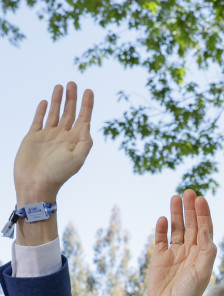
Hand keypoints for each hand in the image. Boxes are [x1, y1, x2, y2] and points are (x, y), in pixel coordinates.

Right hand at [14, 82, 92, 204]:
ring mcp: (48, 136)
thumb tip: (88, 126)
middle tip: (73, 83)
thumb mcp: (77, 159)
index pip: (84, 119)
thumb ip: (85, 143)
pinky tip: (47, 101)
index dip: (87, 105)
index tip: (89, 91)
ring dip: (59, 100)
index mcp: (76, 141)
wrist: (35, 184)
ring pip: (55, 113)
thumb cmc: (58, 174)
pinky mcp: (33, 137)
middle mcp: (63, 137)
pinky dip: (43, 110)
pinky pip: (39, 120)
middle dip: (73, 98)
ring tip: (61, 86)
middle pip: (70, 113)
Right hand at [147, 190, 216, 295]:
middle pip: (190, 225)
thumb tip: (204, 229)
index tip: (201, 199)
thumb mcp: (203, 270)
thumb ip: (206, 249)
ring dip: (176, 214)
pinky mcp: (159, 258)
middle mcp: (189, 251)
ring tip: (175, 197)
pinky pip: (160, 239)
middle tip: (188, 192)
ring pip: (176, 229)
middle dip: (190, 209)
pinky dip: (161, 229)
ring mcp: (174, 253)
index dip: (203, 214)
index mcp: (203, 253)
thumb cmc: (190, 292)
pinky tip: (163, 219)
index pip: (204, 228)